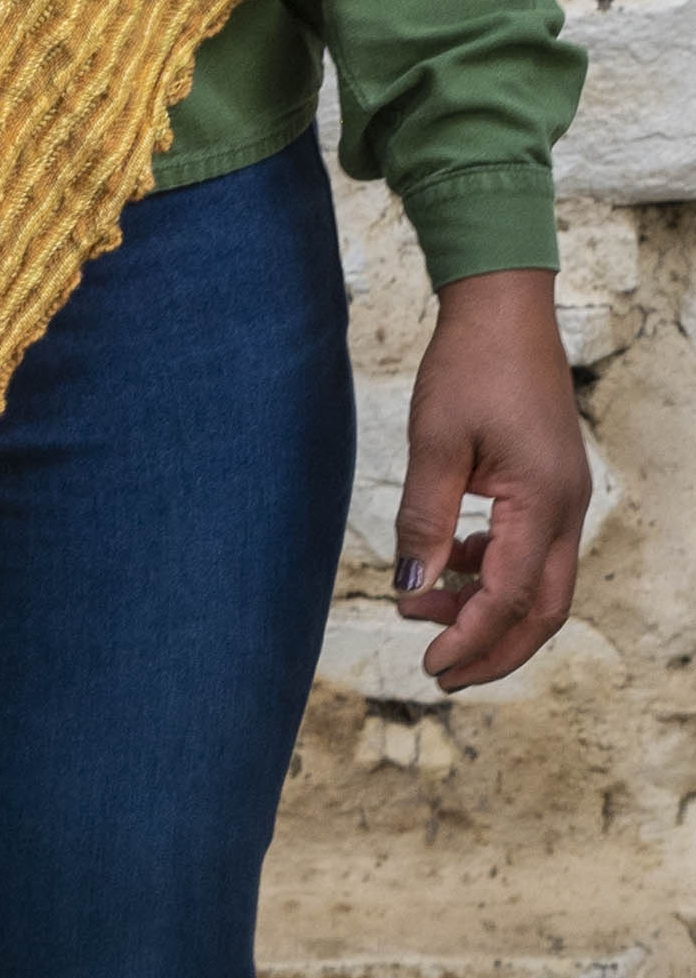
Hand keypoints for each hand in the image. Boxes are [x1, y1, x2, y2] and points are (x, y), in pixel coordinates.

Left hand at [392, 266, 589, 690]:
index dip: (471, 639)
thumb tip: (410, 584)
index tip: (430, 665)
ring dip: (486, 607)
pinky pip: (529, 550)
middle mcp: (567, 509)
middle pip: (540, 610)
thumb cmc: (471, 364)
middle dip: (492, 647)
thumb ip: (425, 518)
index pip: (510, 598)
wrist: (502, 306)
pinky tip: (450, 562)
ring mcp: (564, 497)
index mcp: (543, 502)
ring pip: (538, 584)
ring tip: (423, 606)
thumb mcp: (435, 441)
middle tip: (439, 671)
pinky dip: (491, 570)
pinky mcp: (549, 484)